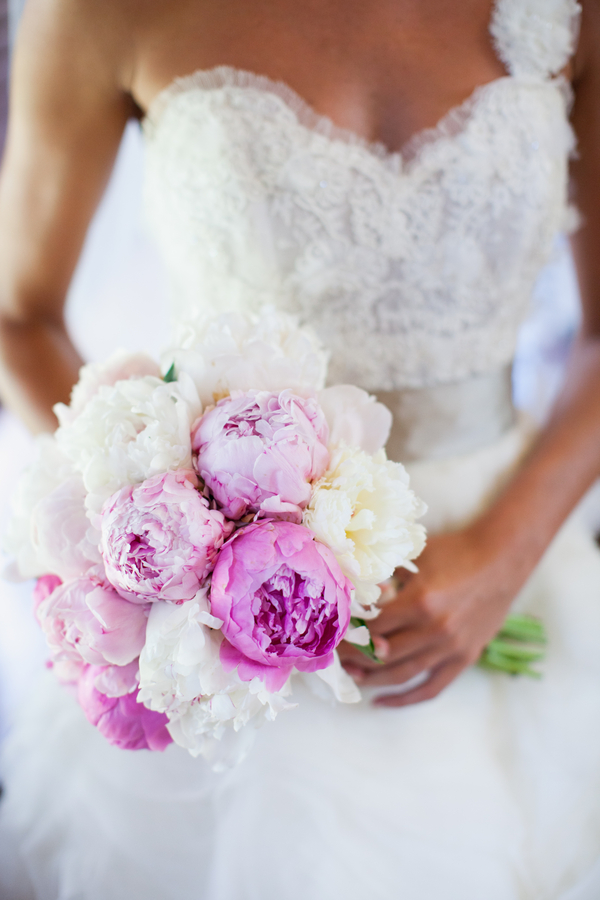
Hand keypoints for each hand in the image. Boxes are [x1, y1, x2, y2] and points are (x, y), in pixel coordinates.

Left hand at [338, 525, 526, 706]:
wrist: (501, 558)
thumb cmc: (455, 551)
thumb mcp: (415, 557)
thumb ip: (386, 578)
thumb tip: (356, 596)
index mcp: (421, 602)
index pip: (373, 628)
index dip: (349, 634)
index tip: (332, 634)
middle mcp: (436, 630)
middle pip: (383, 655)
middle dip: (354, 658)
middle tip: (334, 657)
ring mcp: (452, 648)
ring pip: (402, 675)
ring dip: (371, 679)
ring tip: (351, 675)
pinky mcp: (464, 658)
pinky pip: (431, 688)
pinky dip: (405, 699)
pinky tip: (382, 701)